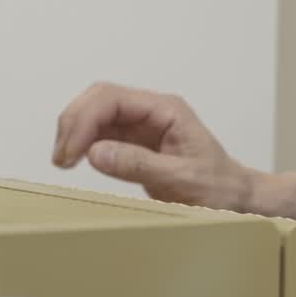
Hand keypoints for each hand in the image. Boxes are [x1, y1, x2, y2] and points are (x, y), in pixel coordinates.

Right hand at [53, 82, 257, 209]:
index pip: (113, 98)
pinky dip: (83, 145)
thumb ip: (138, 164)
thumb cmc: (218, 186)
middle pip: (99, 100)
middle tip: (61, 158)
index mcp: (167, 109)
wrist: (234, 197)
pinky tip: (75, 160)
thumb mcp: (182, 178)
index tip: (72, 152)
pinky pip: (100, 134)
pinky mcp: (135, 142)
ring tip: (63, 161)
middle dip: (74, 123)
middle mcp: (152, 111)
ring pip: (95, 115)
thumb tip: (95, 153)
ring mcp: (142, 125)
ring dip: (74, 134)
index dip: (85, 120)